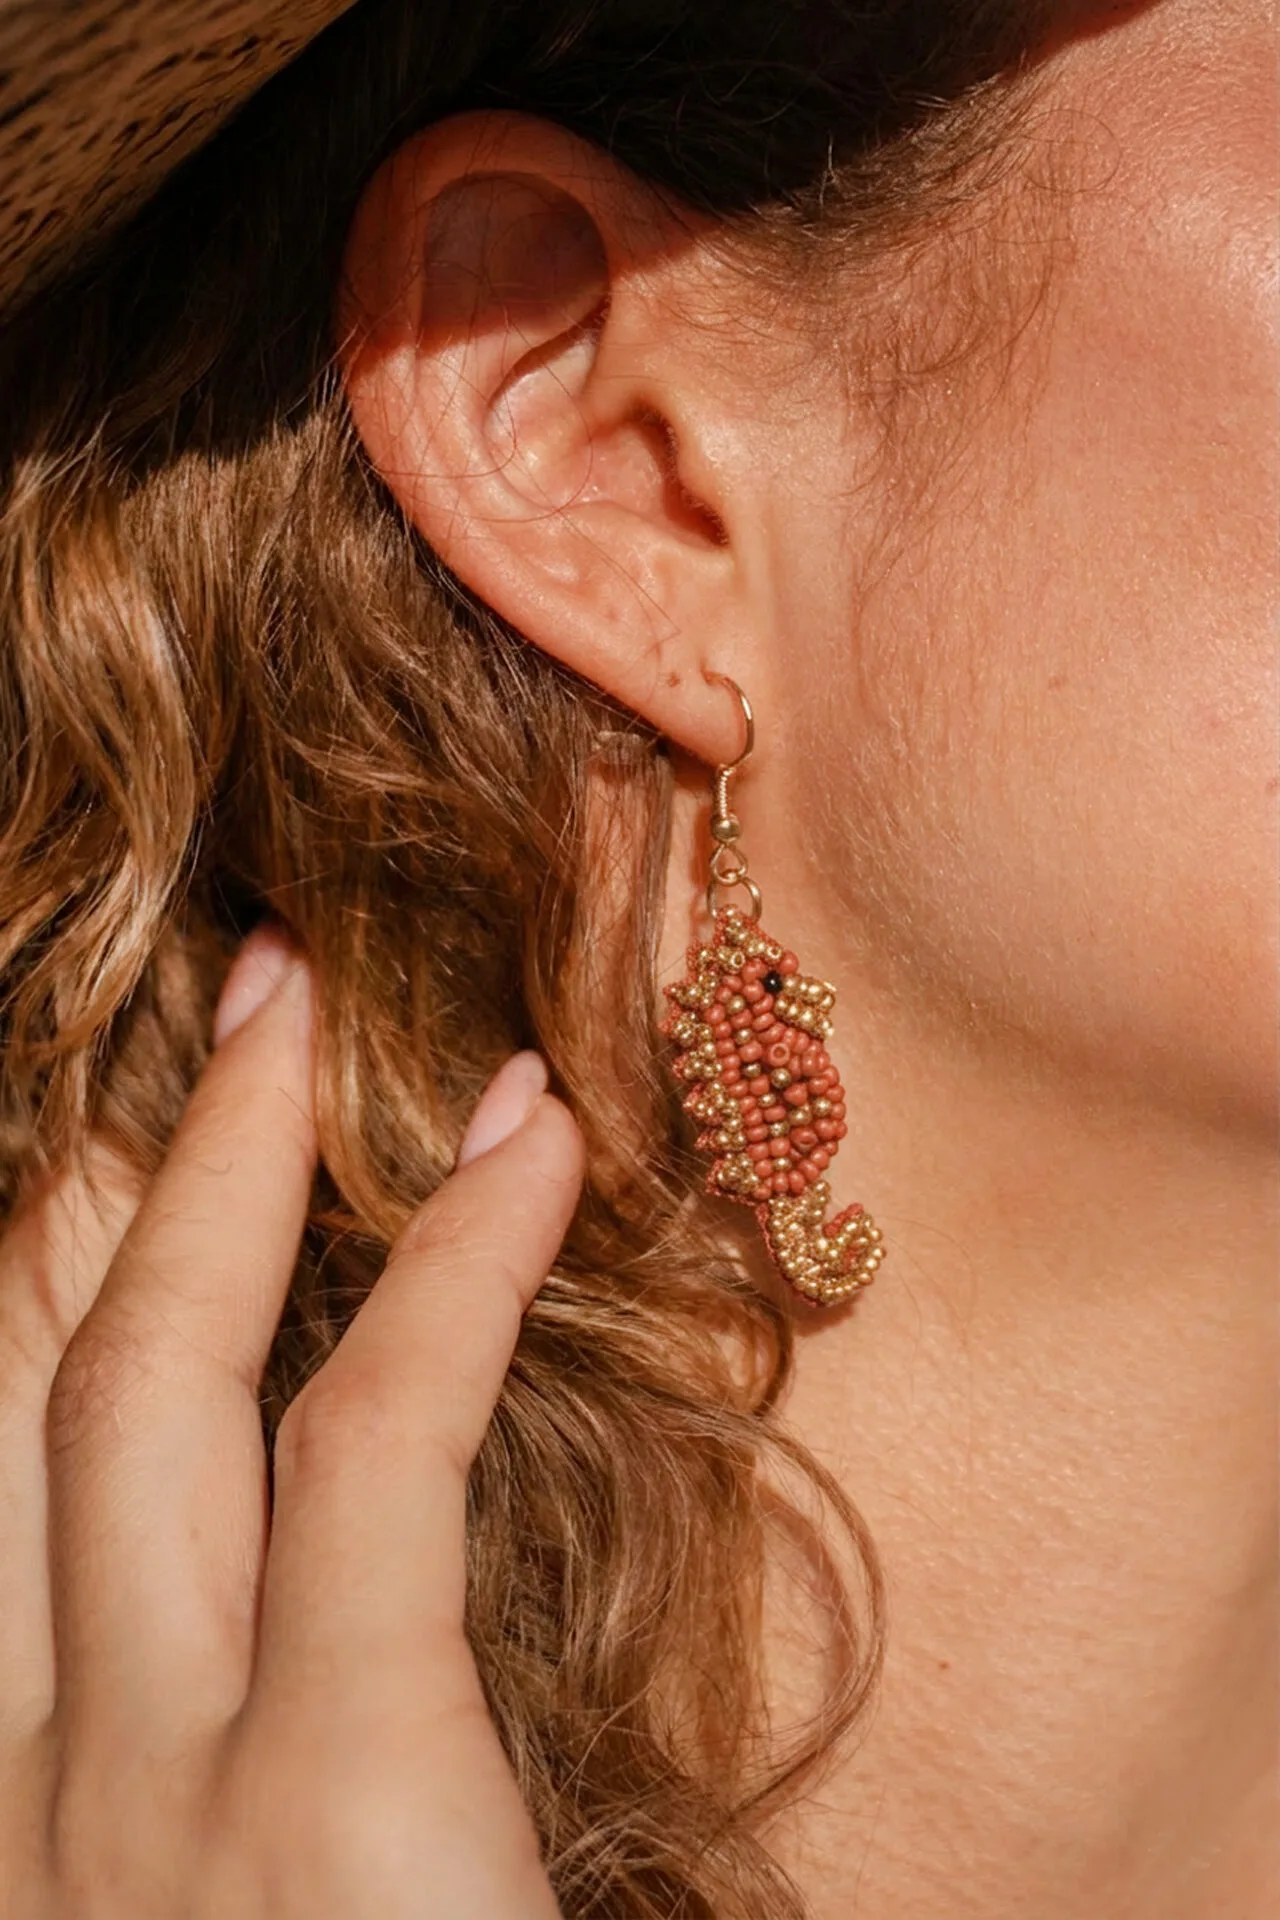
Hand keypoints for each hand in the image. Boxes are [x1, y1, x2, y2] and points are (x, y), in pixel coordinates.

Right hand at [0, 927, 581, 1917]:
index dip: (78, 1292)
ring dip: (234, 1161)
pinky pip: (383, 1442)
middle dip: (134, 1176)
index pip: (24, 1509)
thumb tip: (346, 1609)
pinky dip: (459, 1267)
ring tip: (306, 996)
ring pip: (156, 1381)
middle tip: (238, 1001)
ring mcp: (148, 1800)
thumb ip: (269, 1776)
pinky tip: (533, 1142)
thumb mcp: (270, 1909)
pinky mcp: (336, 1796)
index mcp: (38, 1829)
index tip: (142, 1178)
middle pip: (60, 1396)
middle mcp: (34, 1800)